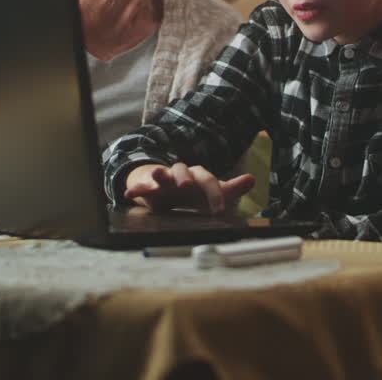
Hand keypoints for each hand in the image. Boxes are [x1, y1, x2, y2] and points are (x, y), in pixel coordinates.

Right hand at [123, 163, 255, 214]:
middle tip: (186, 186)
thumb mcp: (212, 191)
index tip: (219, 211)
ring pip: (162, 173)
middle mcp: (182, 174)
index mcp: (199, 176)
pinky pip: (142, 186)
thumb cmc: (194, 191)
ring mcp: (164, 179)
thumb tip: (253, 179)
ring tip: (156, 174)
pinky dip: (136, 189)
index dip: (215, 195)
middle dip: (184, 177)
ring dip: (159, 173)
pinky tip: (128, 194)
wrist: (168, 188)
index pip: (209, 181)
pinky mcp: (149, 187)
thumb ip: (231, 188)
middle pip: (184, 170)